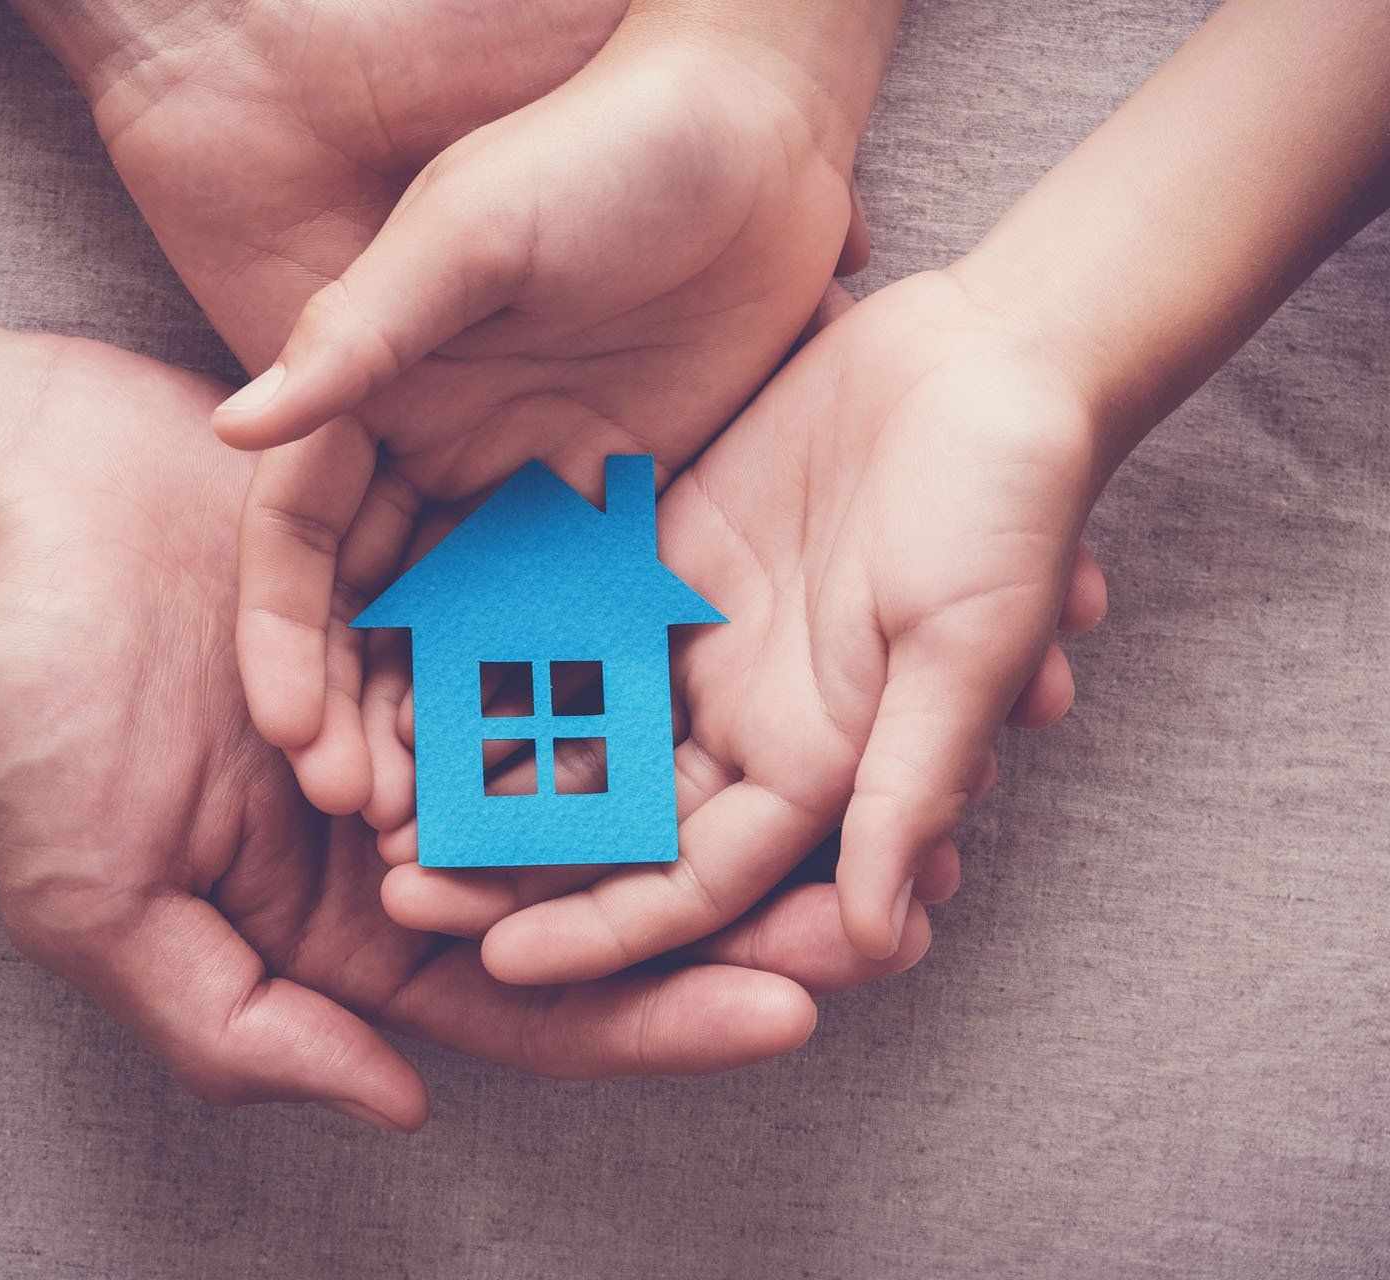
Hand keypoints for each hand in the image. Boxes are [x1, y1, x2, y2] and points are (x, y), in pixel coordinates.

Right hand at [0, 335, 909, 1126]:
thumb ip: (238, 1022)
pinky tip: (762, 646)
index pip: (529, 992)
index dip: (660, 1014)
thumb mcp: (97, 899)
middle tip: (884, 904)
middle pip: (599, 885)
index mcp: (345, 916)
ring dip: (725, 776)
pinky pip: (567, 621)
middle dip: (735, 906)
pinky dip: (652, 643)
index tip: (793, 1009)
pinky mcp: (440, 580)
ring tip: (866, 778)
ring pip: (608, 756)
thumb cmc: (23, 704)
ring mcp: (433, 694)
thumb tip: (394, 1107)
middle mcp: (409, 817)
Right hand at [24, 0, 883, 811]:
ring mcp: (529, 496)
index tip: (293, 731)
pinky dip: (564, 698)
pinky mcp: (620, 517)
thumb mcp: (466, 233)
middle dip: (363, 714)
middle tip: (370, 814)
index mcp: (377, 395)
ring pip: (472, 639)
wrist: (752, 129)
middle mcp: (438, 459)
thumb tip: (232, 428)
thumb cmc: (597, 152)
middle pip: (377, 613)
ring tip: (457, 829)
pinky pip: (579, 625)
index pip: (301, 540)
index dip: (285, 637)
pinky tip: (570, 778)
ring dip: (454, 729)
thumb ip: (359, 336)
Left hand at [376, 271, 1108, 975]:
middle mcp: (744, 716)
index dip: (601, 928)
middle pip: (610, 817)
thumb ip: (912, 783)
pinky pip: (566, 611)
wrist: (995, 357)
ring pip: (571, 721)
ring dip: (484, 759)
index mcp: (816, 764)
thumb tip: (874, 936)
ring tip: (377, 787)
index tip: (498, 961)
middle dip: (510, 860)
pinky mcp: (660, 552)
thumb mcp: (966, 647)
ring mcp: (696, 637)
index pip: (693, 880)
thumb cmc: (1012, 504)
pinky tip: (410, 656)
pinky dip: (497, 640)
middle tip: (397, 885)